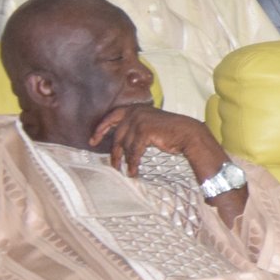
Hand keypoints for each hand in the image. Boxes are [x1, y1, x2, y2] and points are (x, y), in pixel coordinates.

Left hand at [90, 105, 223, 178]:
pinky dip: (133, 163)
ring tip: (125, 171)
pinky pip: (134, 151)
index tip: (92, 141)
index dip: (100, 129)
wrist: (188, 133)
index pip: (111, 117)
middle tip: (112, 164)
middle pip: (117, 135)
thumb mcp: (148, 124)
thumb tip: (119, 141)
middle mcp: (135, 112)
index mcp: (135, 108)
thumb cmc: (170, 131)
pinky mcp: (144, 131)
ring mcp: (139, 121)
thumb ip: (134, 127)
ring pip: (125, 145)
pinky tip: (133, 171)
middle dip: (114, 152)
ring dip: (125, 160)